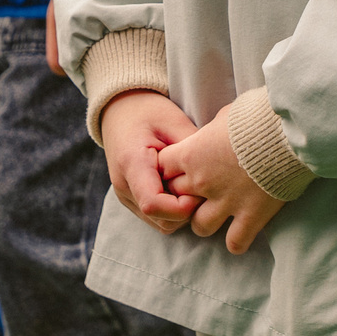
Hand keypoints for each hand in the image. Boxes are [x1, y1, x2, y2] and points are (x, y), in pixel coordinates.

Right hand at [101, 91, 199, 232]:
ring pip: (161, 224)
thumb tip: (216, 172)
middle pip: (161, 220)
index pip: (153, 204)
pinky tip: (182, 188)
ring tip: (192, 186)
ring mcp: (126, 196)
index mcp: (132, 164)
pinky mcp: (132, 200)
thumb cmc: (148, 112)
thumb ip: (191, 149)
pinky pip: (157, 219)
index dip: (182, 207)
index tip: (200, 191)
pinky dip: (173, 211)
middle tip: (202, 187)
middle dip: (187, 212)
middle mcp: (124, 186)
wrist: (121, 111)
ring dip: (182, 213)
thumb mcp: (173, 121)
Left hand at [157, 116, 284, 253]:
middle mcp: (202, 182)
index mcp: (191, 154)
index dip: (168, 169)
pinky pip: (234, 243)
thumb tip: (211, 135)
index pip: (162, 167)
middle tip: (198, 191)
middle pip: (176, 198)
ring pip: (199, 227)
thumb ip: (210, 132)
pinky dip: (236, 241)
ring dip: (205, 221)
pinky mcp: (251, 216)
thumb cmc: (256, 116)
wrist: (287, 132)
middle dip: (183, 196)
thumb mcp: (225, 116)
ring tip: (216, 214)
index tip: (178, 168)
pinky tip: (240, 232)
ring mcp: (226, 202)